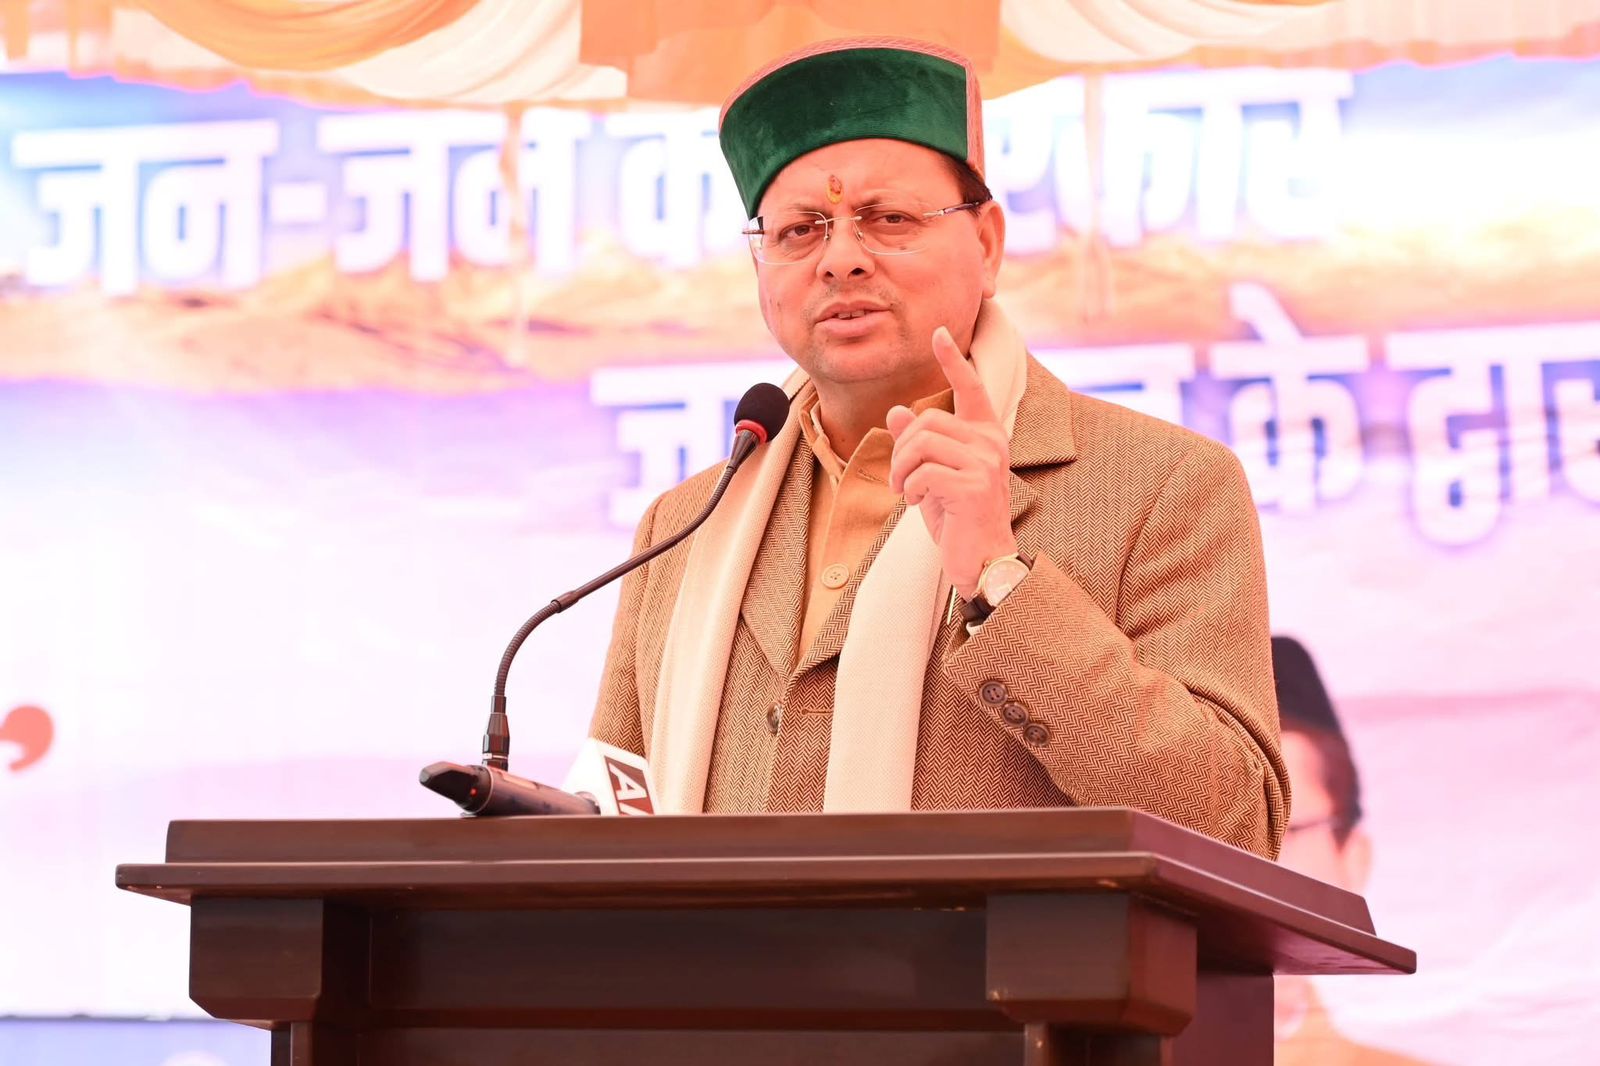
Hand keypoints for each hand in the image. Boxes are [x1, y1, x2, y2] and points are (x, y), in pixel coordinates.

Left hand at [886, 326, 1016, 598]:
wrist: (981, 560)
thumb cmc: (959, 518)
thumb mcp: (933, 476)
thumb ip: (919, 445)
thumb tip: (896, 411)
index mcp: (985, 435)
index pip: (971, 388)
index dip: (953, 360)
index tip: (938, 333)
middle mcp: (990, 443)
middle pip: (928, 420)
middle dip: (901, 449)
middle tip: (899, 479)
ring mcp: (985, 462)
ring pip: (922, 442)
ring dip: (901, 470)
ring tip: (905, 491)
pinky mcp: (974, 485)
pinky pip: (923, 471)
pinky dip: (909, 487)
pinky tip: (916, 503)